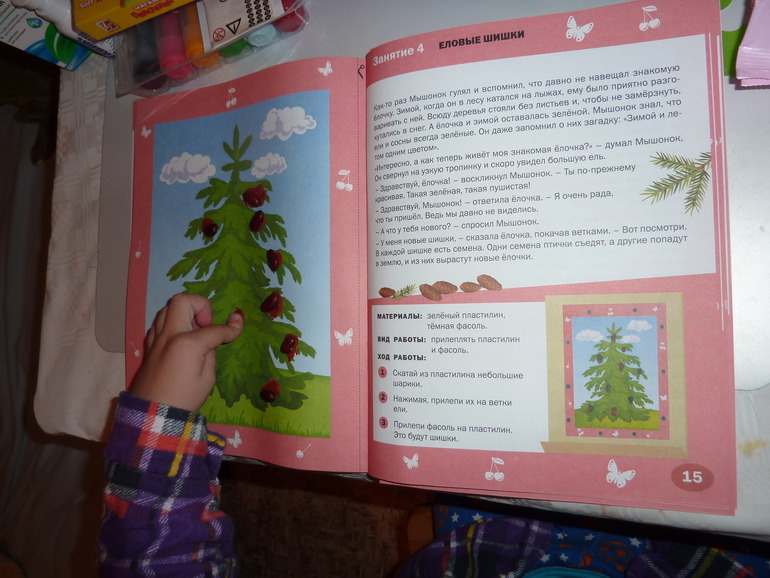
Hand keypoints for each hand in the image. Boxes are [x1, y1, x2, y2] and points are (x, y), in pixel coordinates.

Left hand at [130, 293, 242, 411]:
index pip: (214, 329)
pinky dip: (173, 324)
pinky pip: (161, 323)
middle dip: (200, 306)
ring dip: (184, 313)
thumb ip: (211, 352)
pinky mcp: (149, 345)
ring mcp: (156, 338)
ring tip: (194, 332)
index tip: (238, 324)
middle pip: (183, 301)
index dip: (231, 328)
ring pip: (168, 308)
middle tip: (206, 326)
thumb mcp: (207, 379)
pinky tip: (181, 340)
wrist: (152, 415)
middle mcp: (169, 335)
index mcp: (187, 343)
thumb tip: (211, 340)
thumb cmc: (184, 399)